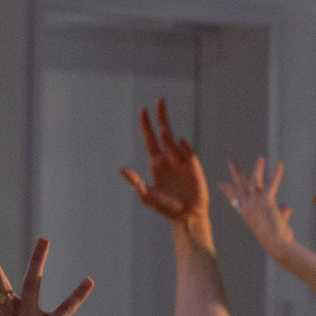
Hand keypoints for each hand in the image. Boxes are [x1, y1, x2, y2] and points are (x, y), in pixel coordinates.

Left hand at [119, 98, 207, 225]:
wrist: (187, 216)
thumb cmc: (166, 208)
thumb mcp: (147, 196)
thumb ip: (135, 182)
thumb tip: (121, 169)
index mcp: (157, 164)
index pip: (150, 139)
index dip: (146, 125)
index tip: (143, 110)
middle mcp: (169, 159)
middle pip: (164, 132)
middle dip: (161, 116)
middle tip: (159, 99)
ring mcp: (182, 161)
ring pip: (174, 141)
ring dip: (167, 135)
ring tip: (162, 130)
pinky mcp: (194, 166)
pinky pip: (188, 151)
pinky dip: (183, 146)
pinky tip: (180, 143)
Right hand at [223, 157, 291, 251]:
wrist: (276, 244)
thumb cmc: (276, 239)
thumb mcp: (275, 223)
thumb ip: (279, 213)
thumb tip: (287, 207)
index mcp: (246, 213)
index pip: (235, 199)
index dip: (228, 191)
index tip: (220, 184)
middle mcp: (248, 206)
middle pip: (240, 186)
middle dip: (236, 172)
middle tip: (231, 161)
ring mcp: (255, 202)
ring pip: (254, 181)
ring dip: (257, 169)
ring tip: (260, 158)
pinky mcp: (266, 200)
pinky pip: (272, 183)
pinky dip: (277, 173)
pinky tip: (280, 164)